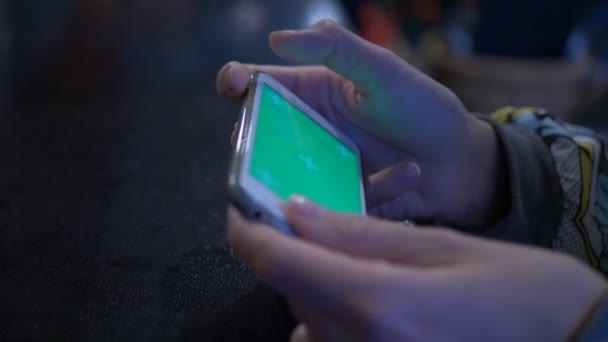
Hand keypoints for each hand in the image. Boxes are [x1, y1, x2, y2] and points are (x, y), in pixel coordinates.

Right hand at [217, 20, 506, 227]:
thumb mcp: (382, 68)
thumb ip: (335, 46)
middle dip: (253, 143)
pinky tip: (407, 175)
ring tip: (332, 177)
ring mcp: (323, 168)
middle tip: (259, 148)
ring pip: (285, 177)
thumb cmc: (423, 109)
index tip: (233, 85)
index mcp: (314, 93)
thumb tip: (278, 38)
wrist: (463, 163)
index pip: (263, 85)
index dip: (239, 82)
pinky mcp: (339, 200)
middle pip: (261, 136)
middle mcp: (311, 131)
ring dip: (298, 181)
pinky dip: (375, 189)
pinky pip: (334, 202)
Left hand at [227, 197, 606, 341]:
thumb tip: (298, 212)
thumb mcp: (444, 248)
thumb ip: (362, 234)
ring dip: (314, 284)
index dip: (248, 231)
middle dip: (290, 251)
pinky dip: (333, 316)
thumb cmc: (524, 294)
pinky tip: (369, 300)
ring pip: (306, 319)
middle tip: (314, 220)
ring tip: (355, 262)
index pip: (278, 262)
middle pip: (289, 290)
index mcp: (377, 303)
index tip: (241, 208)